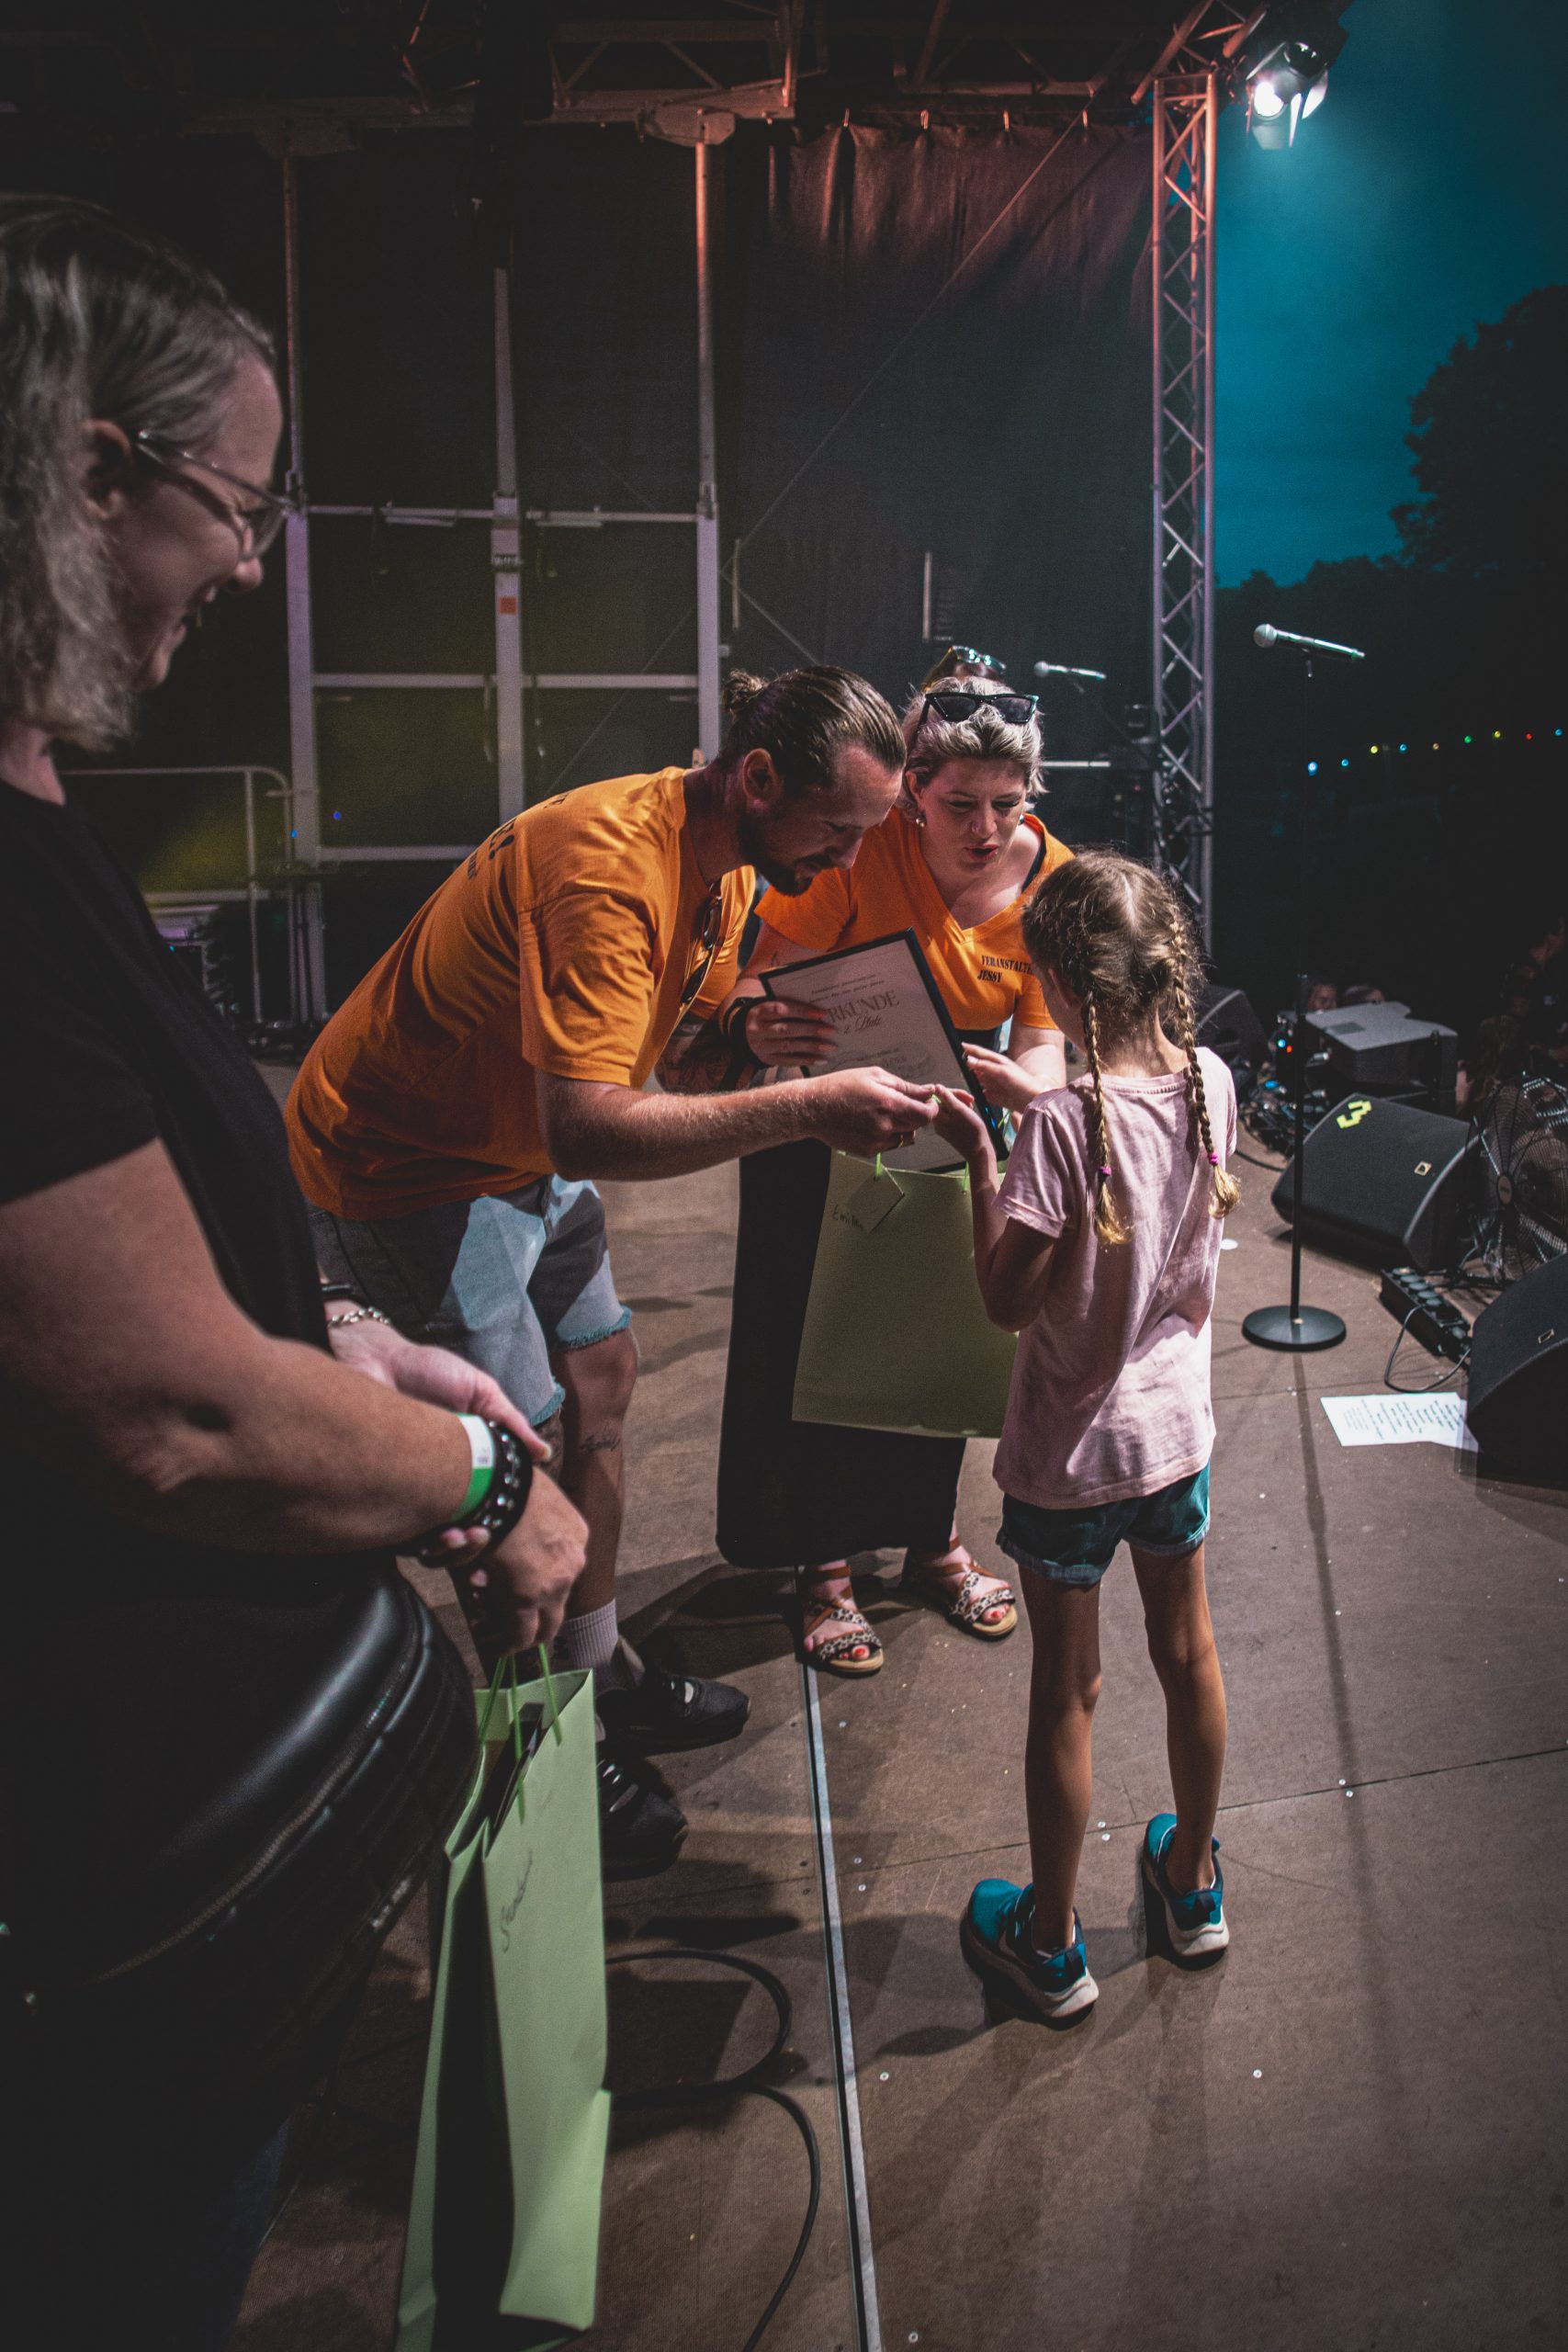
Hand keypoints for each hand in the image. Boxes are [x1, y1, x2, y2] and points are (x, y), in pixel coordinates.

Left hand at [328, 1318, 548, 1560]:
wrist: (378, 1362)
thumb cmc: (429, 1371)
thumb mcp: (480, 1391)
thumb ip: (510, 1421)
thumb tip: (544, 1455)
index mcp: (470, 1458)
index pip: (491, 1499)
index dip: (501, 1516)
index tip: (510, 1528)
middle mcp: (444, 1478)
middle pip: (467, 1525)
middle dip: (477, 1538)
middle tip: (480, 1535)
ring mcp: (414, 1487)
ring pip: (437, 1535)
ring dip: (452, 1544)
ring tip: (458, 1536)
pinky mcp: (385, 1490)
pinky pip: (403, 1527)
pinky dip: (421, 1536)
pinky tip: (434, 1533)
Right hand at [466, 1471, 587, 1655]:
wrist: (494, 1480)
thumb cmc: (504, 1476)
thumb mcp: (531, 1488)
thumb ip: (532, 1502)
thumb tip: (526, 1492)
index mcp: (575, 1533)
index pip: (564, 1569)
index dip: (541, 1583)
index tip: (515, 1586)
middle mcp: (573, 1560)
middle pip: (560, 1602)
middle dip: (536, 1616)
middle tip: (510, 1620)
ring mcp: (555, 1582)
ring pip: (545, 1625)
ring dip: (521, 1632)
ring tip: (497, 1634)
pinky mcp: (527, 1598)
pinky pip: (521, 1636)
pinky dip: (507, 1642)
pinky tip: (490, 1640)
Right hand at [743, 992, 838, 1067]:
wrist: (745, 1034)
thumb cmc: (767, 1016)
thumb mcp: (771, 1006)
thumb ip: (789, 1005)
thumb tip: (818, 1012)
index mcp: (759, 1012)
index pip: (780, 1010)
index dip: (801, 1011)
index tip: (822, 1013)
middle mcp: (757, 1030)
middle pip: (786, 1029)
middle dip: (810, 1030)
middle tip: (830, 1030)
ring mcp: (761, 1046)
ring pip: (788, 1046)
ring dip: (811, 1047)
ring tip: (830, 1046)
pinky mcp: (767, 1059)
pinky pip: (788, 1061)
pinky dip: (806, 1060)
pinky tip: (820, 1059)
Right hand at [802, 1066, 939, 1156]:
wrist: (813, 1108)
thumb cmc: (840, 1087)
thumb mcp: (874, 1076)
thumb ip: (905, 1086)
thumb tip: (927, 1091)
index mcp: (889, 1104)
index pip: (926, 1115)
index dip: (931, 1108)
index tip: (928, 1103)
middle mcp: (885, 1126)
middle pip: (918, 1126)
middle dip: (917, 1114)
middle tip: (905, 1104)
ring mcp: (877, 1141)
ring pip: (905, 1137)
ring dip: (904, 1126)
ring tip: (886, 1113)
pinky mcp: (869, 1150)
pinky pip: (890, 1145)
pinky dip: (889, 1135)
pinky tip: (873, 1123)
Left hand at [930, 1085, 996, 1178]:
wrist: (978, 1150)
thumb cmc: (971, 1131)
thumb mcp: (959, 1109)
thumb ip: (946, 1097)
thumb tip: (936, 1086)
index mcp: (936, 1116)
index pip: (938, 1095)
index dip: (952, 1092)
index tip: (965, 1096)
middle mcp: (937, 1121)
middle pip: (944, 1100)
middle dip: (958, 1098)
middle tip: (970, 1101)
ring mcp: (943, 1125)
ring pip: (950, 1107)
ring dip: (961, 1104)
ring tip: (971, 1108)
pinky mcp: (950, 1128)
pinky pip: (953, 1115)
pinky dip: (962, 1111)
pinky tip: (970, 1113)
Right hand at [962, 1043, 1039, 1116]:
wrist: (1033, 1102)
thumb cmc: (1023, 1084)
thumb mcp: (1003, 1072)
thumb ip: (985, 1066)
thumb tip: (969, 1060)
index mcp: (998, 1062)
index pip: (980, 1053)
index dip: (969, 1049)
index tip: (959, 1045)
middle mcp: (995, 1071)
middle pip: (977, 1067)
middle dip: (968, 1066)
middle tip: (958, 1066)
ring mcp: (994, 1084)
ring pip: (978, 1080)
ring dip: (972, 1080)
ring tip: (965, 1079)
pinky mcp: (995, 1096)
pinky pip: (982, 1093)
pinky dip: (978, 1093)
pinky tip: (974, 1094)